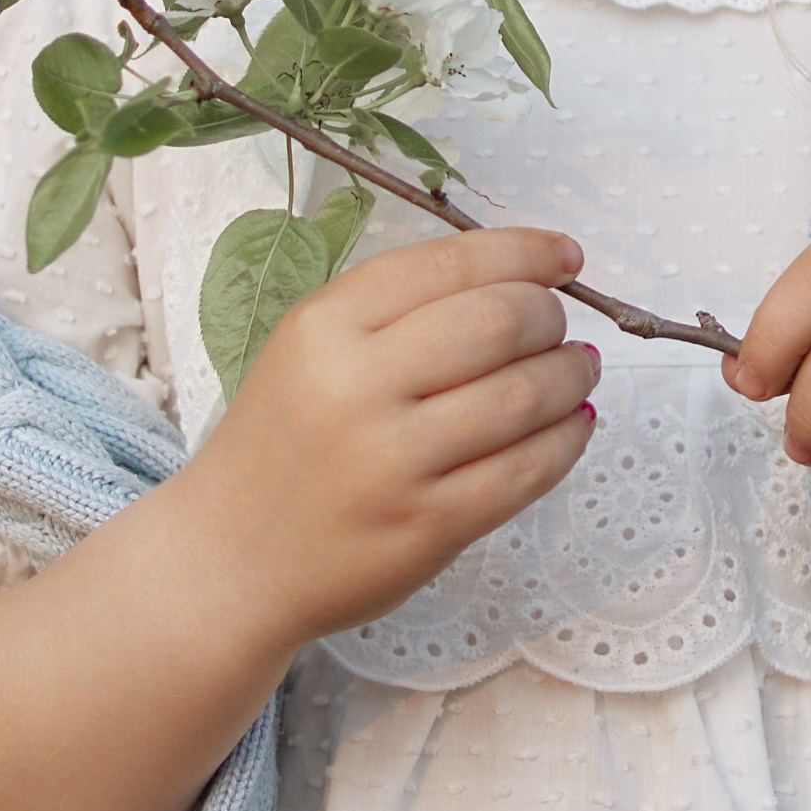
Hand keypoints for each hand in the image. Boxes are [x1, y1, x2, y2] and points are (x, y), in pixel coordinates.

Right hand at [184, 223, 599, 647]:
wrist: (232, 557)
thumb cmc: (285, 442)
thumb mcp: (311, 350)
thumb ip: (398, 310)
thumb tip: (519, 278)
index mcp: (325, 326)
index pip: (448, 265)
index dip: (523, 253)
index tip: (565, 257)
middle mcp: (357, 386)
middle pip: (498, 321)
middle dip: (549, 315)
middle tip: (560, 324)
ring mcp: (393, 461)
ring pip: (523, 395)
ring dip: (570, 375)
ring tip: (579, 370)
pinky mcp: (426, 526)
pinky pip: (524, 471)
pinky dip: (565, 440)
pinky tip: (572, 425)